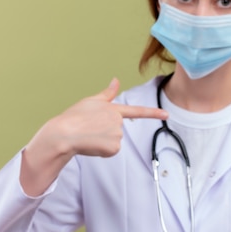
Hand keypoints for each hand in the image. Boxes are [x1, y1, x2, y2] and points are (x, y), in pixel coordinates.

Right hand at [43, 78, 167, 156]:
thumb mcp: (91, 101)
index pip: (138, 111)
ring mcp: (117, 135)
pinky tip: (91, 145)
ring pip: (113, 141)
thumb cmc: (74, 117)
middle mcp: (118, 122)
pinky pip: (110, 151)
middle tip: (89, 128)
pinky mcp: (114, 149)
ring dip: (102, 141)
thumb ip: (107, 93)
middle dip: (105, 131)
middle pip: (117, 129)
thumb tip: (116, 80)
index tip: (167, 115)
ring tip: (89, 136)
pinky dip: (101, 151)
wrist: (64, 134)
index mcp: (114, 109)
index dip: (154, 113)